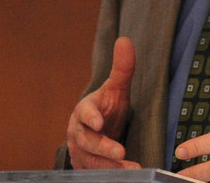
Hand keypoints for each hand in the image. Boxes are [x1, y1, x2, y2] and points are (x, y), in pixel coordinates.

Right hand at [66, 36, 141, 169]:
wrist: (98, 131)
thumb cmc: (107, 108)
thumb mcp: (117, 89)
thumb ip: (122, 68)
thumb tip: (125, 40)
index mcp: (84, 111)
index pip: (85, 113)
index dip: (91, 118)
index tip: (100, 122)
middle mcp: (78, 133)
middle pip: (87, 142)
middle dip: (103, 148)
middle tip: (120, 152)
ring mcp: (80, 152)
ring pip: (91, 161)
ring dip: (109, 166)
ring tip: (131, 168)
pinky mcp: (86, 167)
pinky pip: (94, 173)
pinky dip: (109, 175)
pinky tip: (128, 174)